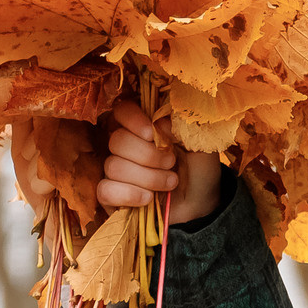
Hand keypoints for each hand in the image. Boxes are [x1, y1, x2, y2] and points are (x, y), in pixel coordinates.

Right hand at [10, 99, 221, 227]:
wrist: (202, 200)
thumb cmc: (199, 163)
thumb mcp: (196, 136)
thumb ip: (178, 118)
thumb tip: (160, 107)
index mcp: (133, 118)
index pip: (119, 109)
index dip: (135, 121)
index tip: (158, 134)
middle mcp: (114, 138)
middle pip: (115, 140)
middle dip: (148, 155)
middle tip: (171, 162)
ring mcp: (107, 166)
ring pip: (113, 166)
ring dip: (147, 176)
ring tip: (168, 181)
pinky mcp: (105, 195)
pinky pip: (105, 190)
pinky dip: (129, 193)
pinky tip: (149, 197)